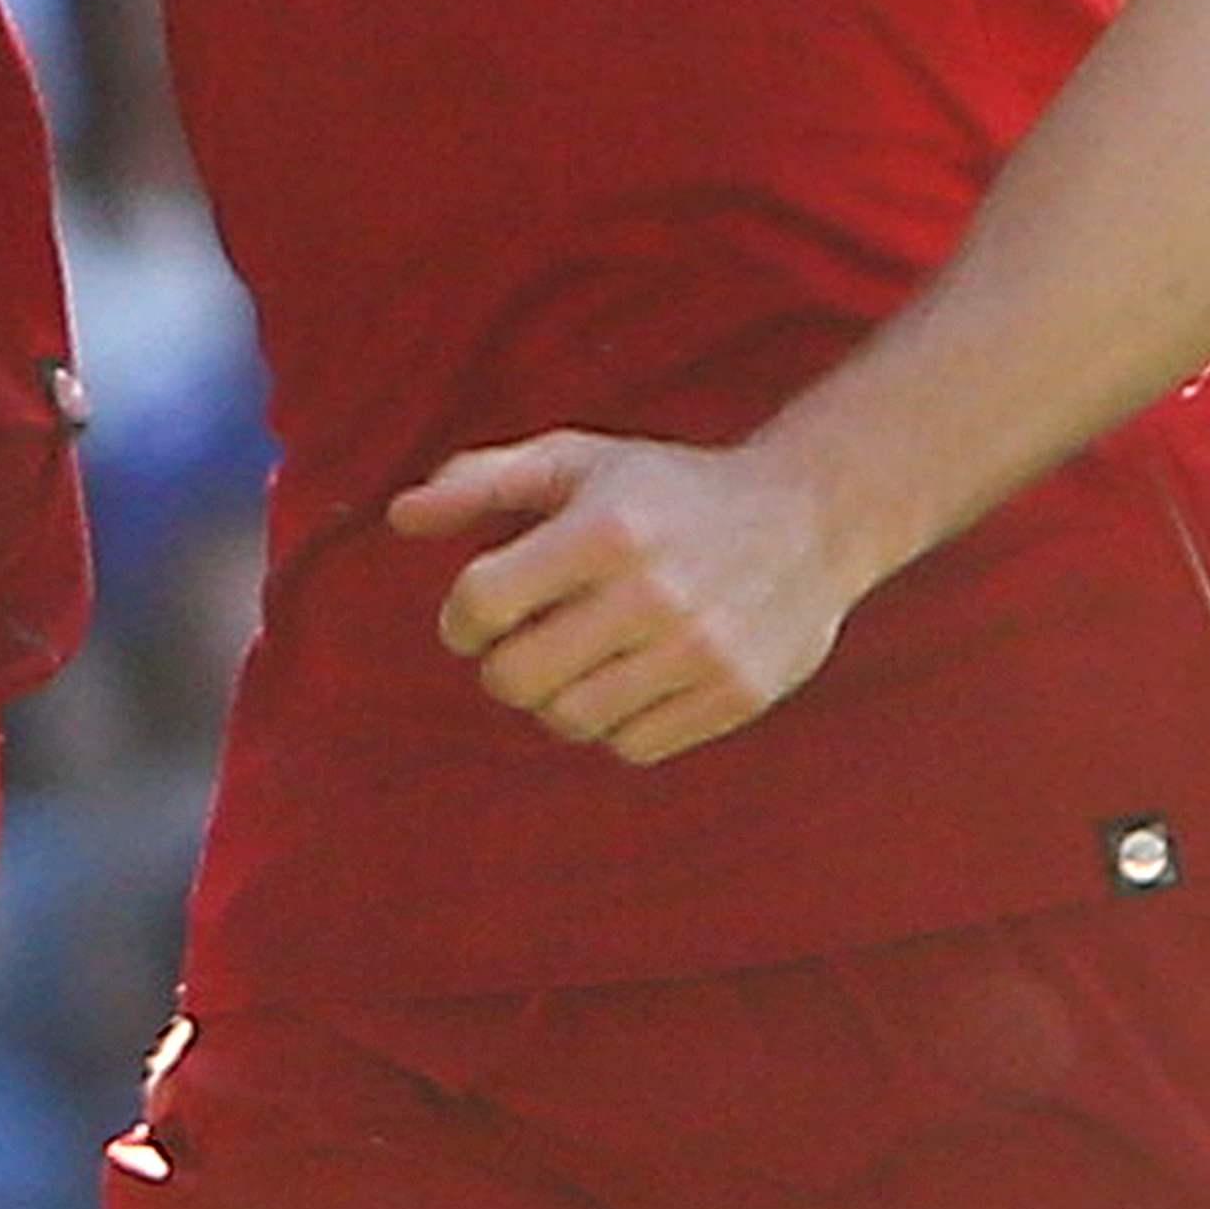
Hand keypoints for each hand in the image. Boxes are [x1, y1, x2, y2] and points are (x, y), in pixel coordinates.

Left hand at [394, 429, 871, 765]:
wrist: (810, 517)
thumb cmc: (667, 489)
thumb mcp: (576, 462)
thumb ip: (481, 483)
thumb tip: (399, 517)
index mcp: (604, 530)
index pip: (482, 601)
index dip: (460, 618)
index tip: (475, 614)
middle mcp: (653, 595)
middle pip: (516, 678)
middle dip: (499, 666)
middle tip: (517, 645)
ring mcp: (700, 651)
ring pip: (571, 720)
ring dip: (554, 699)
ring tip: (573, 662)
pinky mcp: (736, 695)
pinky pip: (632, 746)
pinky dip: (613, 724)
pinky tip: (626, 681)